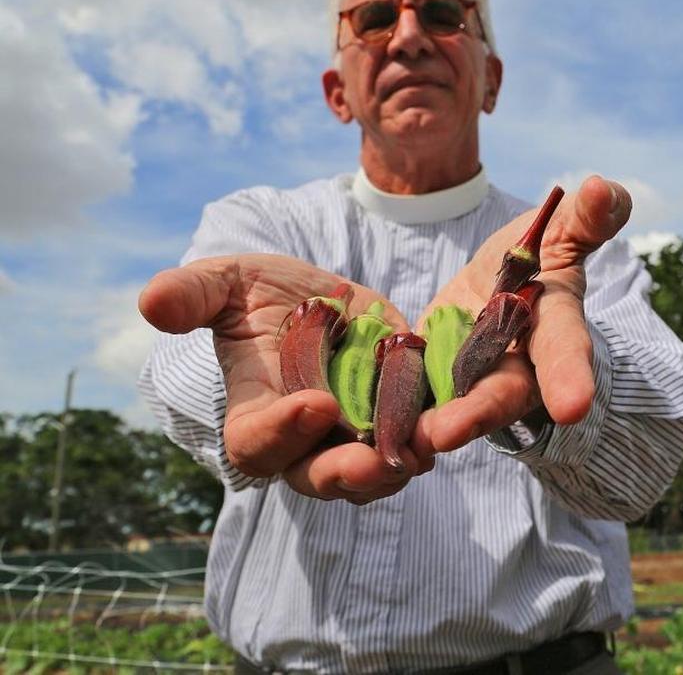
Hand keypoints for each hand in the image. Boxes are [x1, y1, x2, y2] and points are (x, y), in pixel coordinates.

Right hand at [138, 253, 434, 503]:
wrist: (320, 298)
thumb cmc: (260, 294)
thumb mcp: (228, 283)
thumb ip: (194, 295)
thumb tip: (150, 302)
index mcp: (255, 414)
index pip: (257, 445)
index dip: (280, 432)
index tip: (314, 403)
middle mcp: (304, 441)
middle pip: (319, 477)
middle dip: (346, 473)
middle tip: (375, 460)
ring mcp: (354, 436)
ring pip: (374, 474)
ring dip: (398, 466)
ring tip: (425, 448)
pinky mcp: (399, 420)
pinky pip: (417, 442)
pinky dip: (435, 436)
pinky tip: (454, 422)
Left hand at [415, 175, 631, 451]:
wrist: (499, 284)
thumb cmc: (540, 257)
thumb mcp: (561, 233)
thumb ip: (584, 220)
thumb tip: (600, 188)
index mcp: (554, 330)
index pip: (566, 352)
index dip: (571, 379)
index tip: (574, 406)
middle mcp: (516, 367)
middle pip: (499, 396)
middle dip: (476, 415)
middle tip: (445, 434)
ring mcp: (470, 381)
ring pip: (451, 409)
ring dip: (425, 426)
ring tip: (398, 441)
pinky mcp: (429, 380)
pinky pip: (410, 398)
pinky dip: (388, 411)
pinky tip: (363, 427)